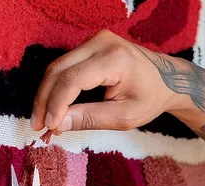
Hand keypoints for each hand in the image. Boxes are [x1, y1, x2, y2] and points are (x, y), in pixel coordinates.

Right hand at [30, 29, 182, 132]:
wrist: (166, 80)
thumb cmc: (150, 98)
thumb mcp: (124, 116)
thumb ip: (91, 118)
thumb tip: (58, 124)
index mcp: (115, 59)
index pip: (73, 79)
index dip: (56, 104)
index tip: (49, 126)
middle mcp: (102, 42)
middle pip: (59, 70)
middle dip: (45, 100)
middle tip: (37, 126)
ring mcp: (94, 40)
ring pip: (57, 67)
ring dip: (47, 95)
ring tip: (43, 121)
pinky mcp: (90, 45)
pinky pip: (65, 66)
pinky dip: (56, 88)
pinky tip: (52, 108)